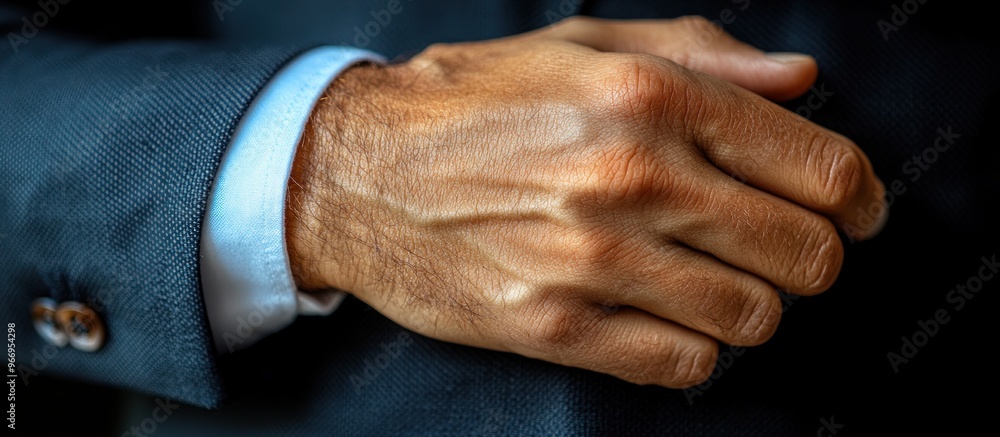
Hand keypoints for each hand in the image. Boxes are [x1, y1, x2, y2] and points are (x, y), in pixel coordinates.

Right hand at [287, 17, 886, 387]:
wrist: (358, 173)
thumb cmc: (470, 103)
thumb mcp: (584, 45)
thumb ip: (704, 54)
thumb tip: (799, 82)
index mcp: (652, 99)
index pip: (819, 168)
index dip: (859, 196)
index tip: (853, 209)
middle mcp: (633, 180)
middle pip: (804, 253)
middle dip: (813, 255)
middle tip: (784, 247)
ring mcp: (595, 262)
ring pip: (752, 318)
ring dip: (751, 304)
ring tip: (713, 279)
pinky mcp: (557, 326)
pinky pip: (681, 364)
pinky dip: (694, 348)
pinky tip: (667, 317)